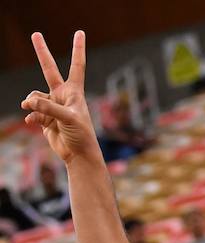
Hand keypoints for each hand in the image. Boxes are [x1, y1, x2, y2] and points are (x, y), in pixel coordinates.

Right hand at [21, 32, 98, 163]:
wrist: (78, 154)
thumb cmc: (81, 135)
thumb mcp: (68, 119)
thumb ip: (49, 107)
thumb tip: (29, 100)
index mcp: (74, 91)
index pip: (76, 66)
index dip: (78, 49)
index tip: (80, 33)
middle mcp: (63, 95)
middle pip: (49, 69)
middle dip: (42, 52)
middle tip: (35, 34)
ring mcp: (53, 105)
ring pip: (34, 96)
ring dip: (32, 104)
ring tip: (37, 115)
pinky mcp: (45, 116)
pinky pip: (32, 111)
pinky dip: (31, 116)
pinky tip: (33, 123)